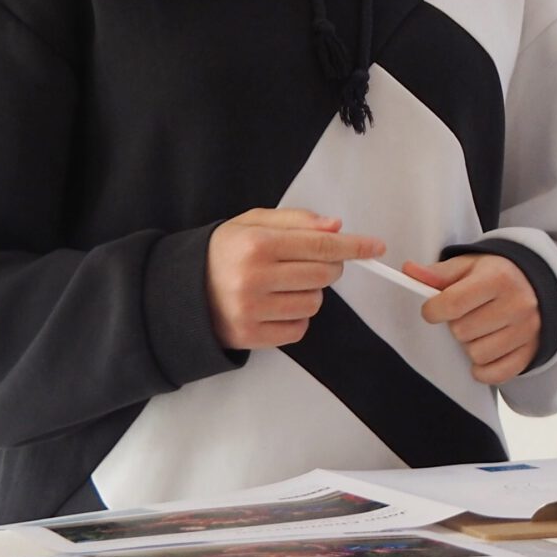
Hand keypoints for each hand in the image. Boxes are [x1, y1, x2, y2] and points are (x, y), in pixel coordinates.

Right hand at [207, 209, 381, 349]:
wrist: (181, 290)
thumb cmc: (223, 252)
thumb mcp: (253, 222)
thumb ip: (296, 221)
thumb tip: (336, 227)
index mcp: (257, 244)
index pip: (321, 245)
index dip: (354, 246)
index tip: (375, 247)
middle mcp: (254, 277)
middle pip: (324, 274)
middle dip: (329, 266)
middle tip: (310, 262)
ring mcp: (252, 310)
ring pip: (315, 302)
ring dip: (311, 292)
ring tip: (285, 284)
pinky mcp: (251, 336)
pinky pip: (300, 328)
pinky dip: (296, 317)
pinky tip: (276, 305)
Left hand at [404, 254, 541, 385]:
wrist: (536, 286)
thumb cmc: (495, 276)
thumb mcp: (468, 266)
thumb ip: (438, 272)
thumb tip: (409, 272)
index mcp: (499, 278)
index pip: (452, 304)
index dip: (433, 311)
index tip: (434, 309)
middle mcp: (518, 304)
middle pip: (462, 332)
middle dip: (456, 326)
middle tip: (467, 316)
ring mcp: (527, 331)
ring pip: (477, 355)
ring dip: (471, 346)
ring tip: (479, 330)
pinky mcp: (530, 352)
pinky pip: (495, 374)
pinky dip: (484, 369)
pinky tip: (486, 351)